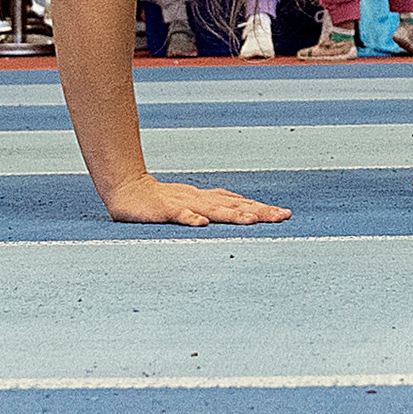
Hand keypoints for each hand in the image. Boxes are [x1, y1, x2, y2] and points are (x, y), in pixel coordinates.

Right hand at [103, 172, 290, 228]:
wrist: (127, 189)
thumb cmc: (163, 199)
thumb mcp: (194, 203)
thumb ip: (217, 205)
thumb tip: (246, 207)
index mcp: (208, 199)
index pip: (240, 203)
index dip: (262, 208)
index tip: (285, 214)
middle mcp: (200, 199)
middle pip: (234, 205)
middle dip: (258, 211)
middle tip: (281, 217)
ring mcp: (183, 204)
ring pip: (212, 210)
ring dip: (232, 214)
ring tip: (252, 220)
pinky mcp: (164, 210)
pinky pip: (179, 215)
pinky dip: (191, 219)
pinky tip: (202, 224)